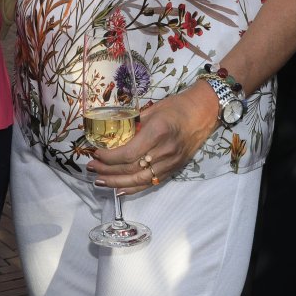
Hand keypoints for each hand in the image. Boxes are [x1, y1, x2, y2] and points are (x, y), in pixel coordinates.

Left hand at [86, 83, 219, 195]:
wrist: (204, 112)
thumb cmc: (177, 106)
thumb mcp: (153, 109)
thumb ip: (134, 123)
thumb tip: (112, 132)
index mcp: (158, 132)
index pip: (129, 153)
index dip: (110, 157)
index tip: (96, 153)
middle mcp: (165, 151)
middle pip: (132, 169)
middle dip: (108, 171)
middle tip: (92, 168)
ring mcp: (171, 163)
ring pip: (140, 180)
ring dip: (117, 183)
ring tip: (99, 181)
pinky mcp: (174, 169)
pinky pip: (151, 183)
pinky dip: (133, 188)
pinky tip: (119, 189)